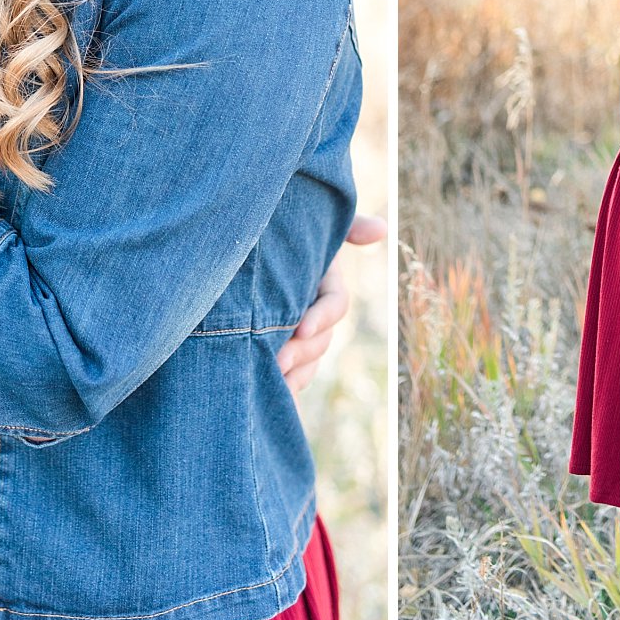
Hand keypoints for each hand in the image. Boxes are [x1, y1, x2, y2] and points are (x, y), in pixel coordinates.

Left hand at [277, 213, 385, 394]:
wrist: (237, 244)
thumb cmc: (281, 226)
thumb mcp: (310, 222)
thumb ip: (346, 226)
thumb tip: (382, 229)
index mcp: (325, 283)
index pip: (335, 304)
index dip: (322, 316)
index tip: (302, 328)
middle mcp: (315, 311)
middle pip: (321, 340)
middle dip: (302, 351)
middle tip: (277, 360)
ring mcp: (297, 333)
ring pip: (308, 362)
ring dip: (295, 374)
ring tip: (271, 379)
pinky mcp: (278, 350)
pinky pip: (291, 376)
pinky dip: (285, 387)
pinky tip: (272, 396)